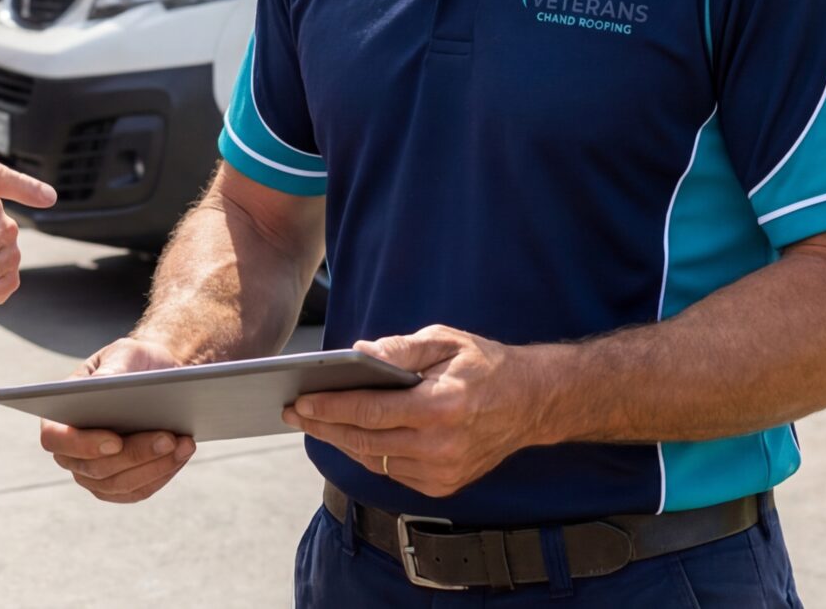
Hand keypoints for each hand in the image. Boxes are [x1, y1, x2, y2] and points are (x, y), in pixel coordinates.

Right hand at [39, 337, 197, 503]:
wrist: (157, 381)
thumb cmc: (135, 363)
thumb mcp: (125, 354)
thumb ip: (111, 368)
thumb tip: (99, 387)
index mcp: (60, 414)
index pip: (56, 439)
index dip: (82, 444)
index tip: (114, 441)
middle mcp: (70, 450)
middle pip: (94, 467)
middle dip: (135, 454)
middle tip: (168, 438)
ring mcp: (92, 473)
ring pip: (119, 483)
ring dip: (154, 466)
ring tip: (184, 444)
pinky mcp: (118, 485)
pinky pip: (137, 490)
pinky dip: (162, 473)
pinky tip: (183, 453)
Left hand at [284, 325, 549, 498]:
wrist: (531, 403)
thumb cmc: (485, 365)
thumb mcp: (445, 341)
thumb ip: (400, 349)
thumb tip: (357, 353)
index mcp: (441, 406)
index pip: (370, 411)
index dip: (330, 406)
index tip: (301, 400)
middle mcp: (441, 446)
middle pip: (364, 441)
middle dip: (324, 426)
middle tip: (294, 413)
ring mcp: (442, 471)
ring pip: (374, 461)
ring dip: (342, 441)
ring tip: (317, 422)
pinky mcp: (443, 485)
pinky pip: (392, 472)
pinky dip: (370, 454)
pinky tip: (352, 436)